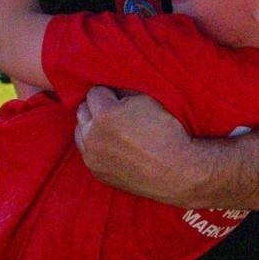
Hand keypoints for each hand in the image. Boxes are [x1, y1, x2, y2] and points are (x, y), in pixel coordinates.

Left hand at [74, 86, 202, 204]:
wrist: (178, 172)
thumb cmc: (167, 132)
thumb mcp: (148, 100)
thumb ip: (124, 91)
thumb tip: (112, 87)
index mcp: (105, 115)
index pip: (94, 92)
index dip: (110, 93)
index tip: (122, 98)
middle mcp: (93, 137)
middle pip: (83, 111)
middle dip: (97, 108)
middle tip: (117, 112)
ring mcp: (92, 157)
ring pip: (81, 132)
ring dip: (92, 127)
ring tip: (113, 130)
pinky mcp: (97, 172)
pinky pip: (88, 153)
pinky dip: (97, 147)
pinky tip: (115, 147)